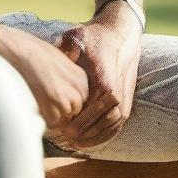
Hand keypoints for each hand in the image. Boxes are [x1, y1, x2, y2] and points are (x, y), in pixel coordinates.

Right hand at [0, 23, 89, 127]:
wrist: (16, 50)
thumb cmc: (33, 50)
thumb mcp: (58, 58)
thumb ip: (67, 75)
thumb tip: (66, 87)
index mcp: (80, 76)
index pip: (82, 96)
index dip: (68, 97)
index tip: (57, 94)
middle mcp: (76, 89)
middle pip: (75, 108)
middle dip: (62, 105)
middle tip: (45, 96)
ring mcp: (64, 101)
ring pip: (62, 115)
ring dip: (51, 111)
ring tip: (37, 96)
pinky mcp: (51, 110)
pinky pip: (51, 121)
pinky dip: (42, 116)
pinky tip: (33, 101)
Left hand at [44, 6, 140, 152]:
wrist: (119, 32)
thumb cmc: (94, 37)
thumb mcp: (76, 38)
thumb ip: (64, 50)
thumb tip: (51, 60)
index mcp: (105, 81)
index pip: (92, 111)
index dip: (78, 124)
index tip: (62, 130)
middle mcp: (118, 93)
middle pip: (102, 123)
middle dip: (84, 134)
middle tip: (64, 140)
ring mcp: (125, 99)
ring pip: (111, 127)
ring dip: (94, 138)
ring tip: (74, 144)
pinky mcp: (127, 101)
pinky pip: (118, 125)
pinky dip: (105, 136)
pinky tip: (90, 142)